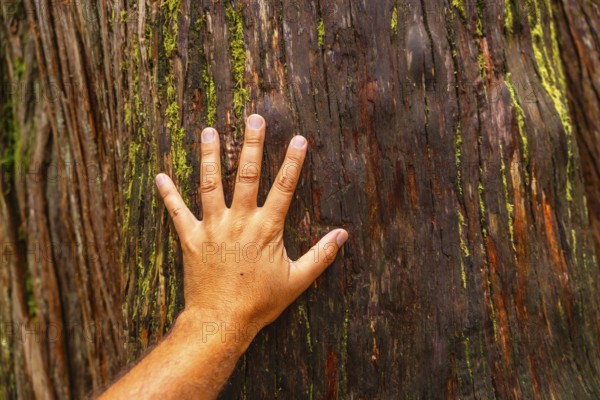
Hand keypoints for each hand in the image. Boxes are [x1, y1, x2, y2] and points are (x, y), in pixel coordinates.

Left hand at [155, 114, 347, 339]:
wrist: (221, 321)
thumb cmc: (260, 302)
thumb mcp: (297, 280)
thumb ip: (321, 256)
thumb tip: (343, 235)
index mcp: (266, 228)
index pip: (283, 187)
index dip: (292, 162)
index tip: (298, 139)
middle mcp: (239, 221)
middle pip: (246, 175)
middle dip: (251, 144)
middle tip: (254, 118)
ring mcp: (212, 227)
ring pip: (210, 184)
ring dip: (208, 156)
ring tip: (208, 130)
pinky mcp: (191, 238)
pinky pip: (177, 212)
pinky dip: (168, 194)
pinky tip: (160, 176)